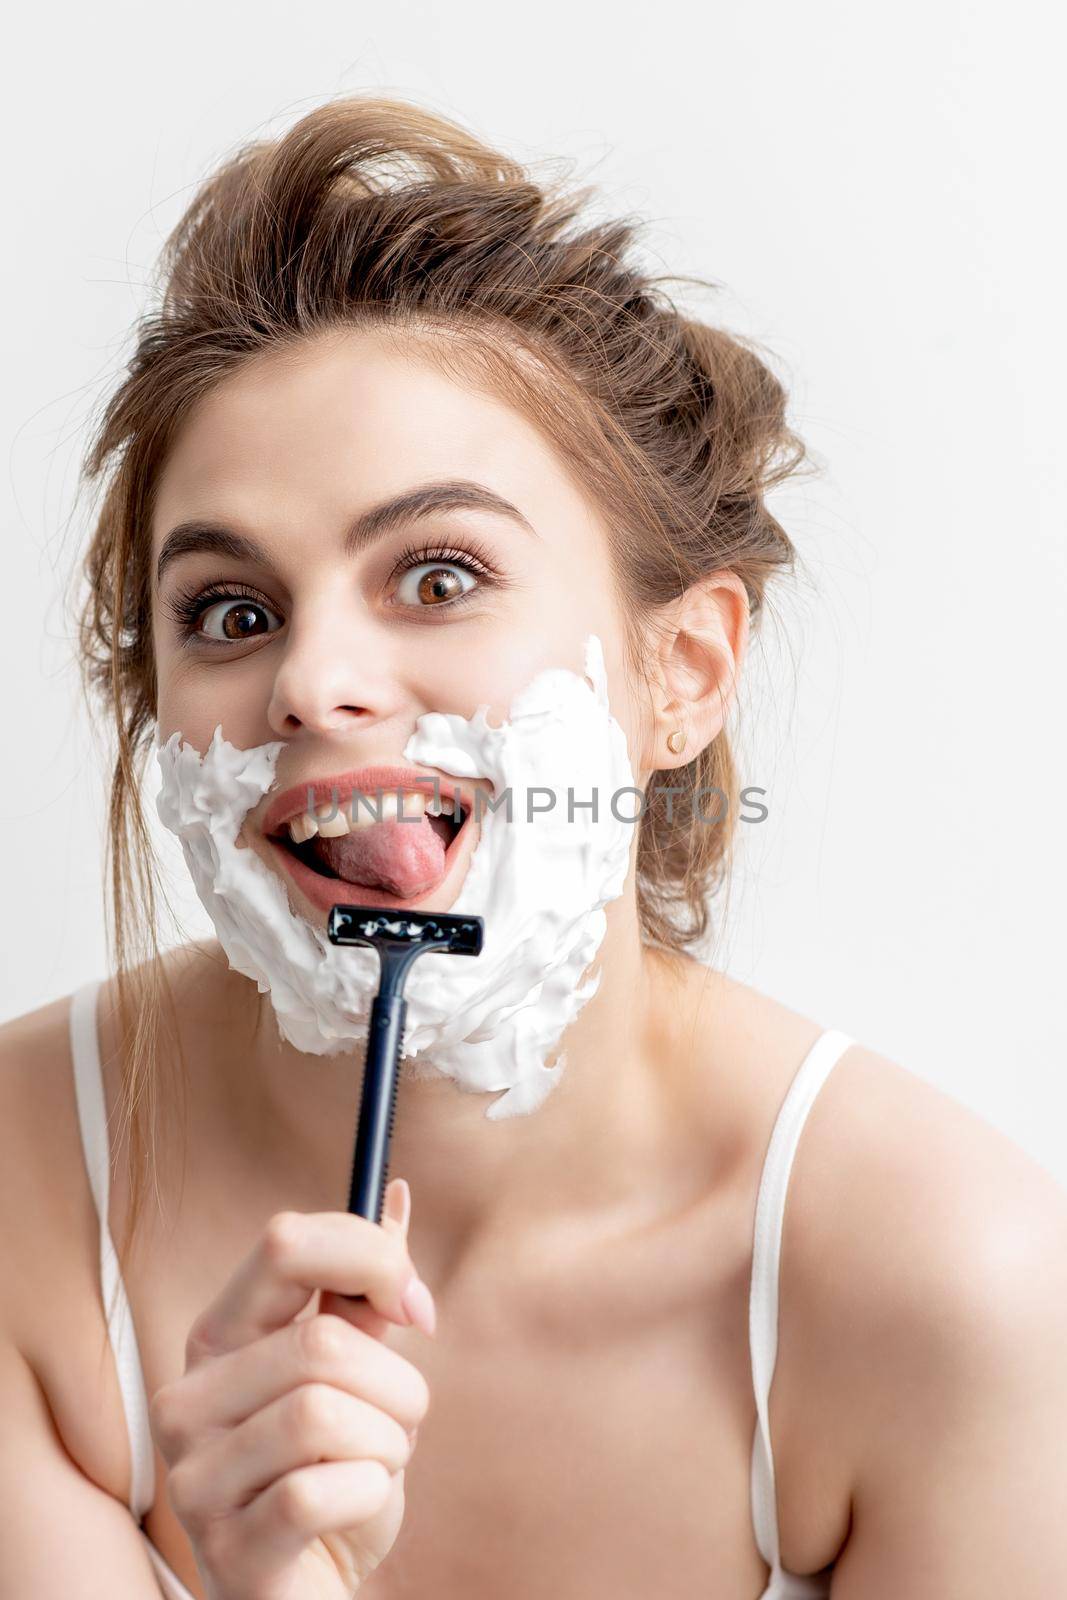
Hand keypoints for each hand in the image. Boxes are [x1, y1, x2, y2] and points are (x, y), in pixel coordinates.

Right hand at [148, 1178, 433, 1598]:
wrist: (315, 1592)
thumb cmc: (336, 1474)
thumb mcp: (360, 1374)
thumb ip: (369, 1290)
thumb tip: (395, 1193)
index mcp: (220, 1337)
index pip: (285, 1241)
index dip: (371, 1258)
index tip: (415, 1306)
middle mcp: (187, 1398)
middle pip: (322, 1340)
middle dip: (396, 1384)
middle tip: (398, 1423)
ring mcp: (196, 1478)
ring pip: (325, 1413)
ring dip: (388, 1444)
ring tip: (374, 1467)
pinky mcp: (229, 1551)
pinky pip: (323, 1491)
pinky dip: (370, 1495)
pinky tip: (355, 1508)